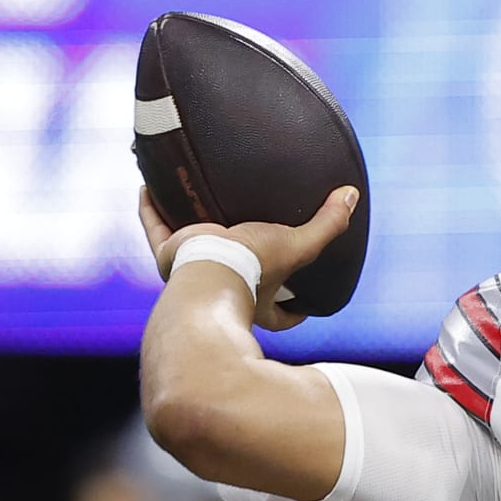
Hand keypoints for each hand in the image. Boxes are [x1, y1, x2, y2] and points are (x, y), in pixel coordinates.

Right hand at [137, 185, 357, 331]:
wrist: (209, 272)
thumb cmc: (255, 269)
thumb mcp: (298, 246)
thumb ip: (328, 225)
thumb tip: (352, 196)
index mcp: (259, 299)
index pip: (281, 314)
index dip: (292, 309)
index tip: (303, 302)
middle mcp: (224, 288)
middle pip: (234, 281)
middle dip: (239, 265)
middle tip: (245, 240)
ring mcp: (192, 271)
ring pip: (189, 254)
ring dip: (190, 233)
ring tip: (193, 208)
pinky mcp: (169, 254)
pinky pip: (155, 227)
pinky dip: (150, 208)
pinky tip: (148, 186)